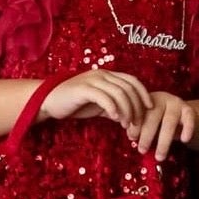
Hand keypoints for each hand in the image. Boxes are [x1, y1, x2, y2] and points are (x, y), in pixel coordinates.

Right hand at [38, 68, 154, 130]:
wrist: (49, 101)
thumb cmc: (75, 103)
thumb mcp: (98, 104)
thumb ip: (114, 106)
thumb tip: (130, 117)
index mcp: (107, 75)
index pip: (132, 80)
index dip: (143, 93)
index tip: (150, 108)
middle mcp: (102, 74)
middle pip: (128, 88)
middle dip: (136, 106)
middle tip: (137, 123)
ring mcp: (92, 80)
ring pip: (118, 93)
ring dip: (126, 110)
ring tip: (126, 124)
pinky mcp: (83, 89)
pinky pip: (104, 97)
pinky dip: (112, 108)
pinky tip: (115, 119)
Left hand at [130, 90, 196, 161]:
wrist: (181, 114)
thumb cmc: (157, 120)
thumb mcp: (145, 120)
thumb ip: (137, 127)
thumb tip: (131, 136)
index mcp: (147, 100)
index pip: (139, 111)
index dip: (135, 124)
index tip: (132, 138)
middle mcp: (162, 98)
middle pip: (154, 116)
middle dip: (147, 135)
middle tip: (142, 150)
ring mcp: (176, 103)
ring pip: (170, 121)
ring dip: (164, 141)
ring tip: (160, 157)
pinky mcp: (189, 110)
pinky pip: (189, 119)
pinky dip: (188, 129)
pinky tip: (184, 140)